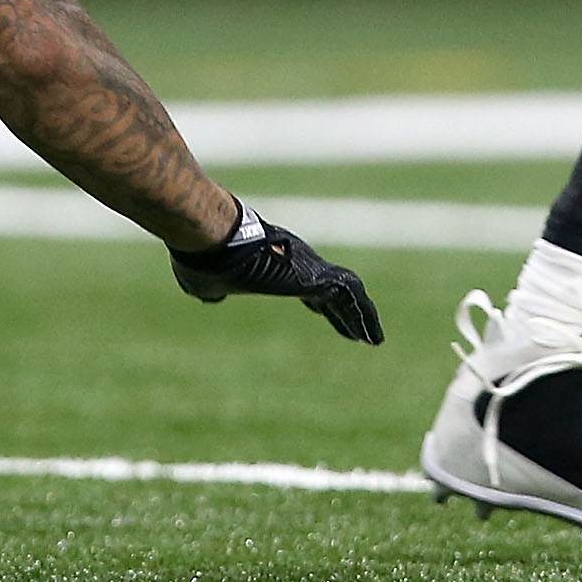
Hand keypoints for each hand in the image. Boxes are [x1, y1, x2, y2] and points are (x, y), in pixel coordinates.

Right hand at [170, 203, 383, 344]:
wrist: (215, 241)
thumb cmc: (207, 258)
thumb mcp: (207, 280)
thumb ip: (214, 289)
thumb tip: (211, 297)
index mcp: (276, 264)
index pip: (303, 284)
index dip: (317, 302)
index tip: (323, 313)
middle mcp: (298, 261)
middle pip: (330, 291)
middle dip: (345, 313)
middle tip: (359, 333)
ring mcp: (311, 266)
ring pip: (348, 293)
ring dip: (362, 317)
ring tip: (374, 340)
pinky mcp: (318, 275)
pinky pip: (352, 296)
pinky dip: (364, 315)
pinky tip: (370, 336)